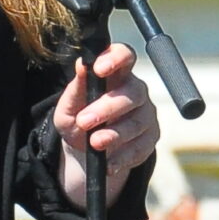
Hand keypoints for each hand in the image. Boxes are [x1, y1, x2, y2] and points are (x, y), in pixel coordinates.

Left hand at [55, 42, 160, 204]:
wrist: (86, 150)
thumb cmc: (78, 118)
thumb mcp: (68, 107)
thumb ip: (75, 88)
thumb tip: (81, 65)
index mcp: (116, 74)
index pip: (125, 55)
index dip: (116, 58)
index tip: (98, 68)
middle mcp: (136, 91)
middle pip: (132, 92)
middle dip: (107, 108)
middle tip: (84, 121)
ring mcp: (146, 115)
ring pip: (137, 122)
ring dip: (114, 134)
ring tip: (94, 143)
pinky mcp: (150, 139)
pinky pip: (140, 148)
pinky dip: (122, 157)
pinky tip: (108, 163)